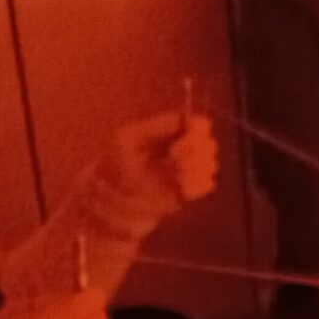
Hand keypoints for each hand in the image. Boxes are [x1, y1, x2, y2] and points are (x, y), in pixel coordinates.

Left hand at [102, 109, 219, 222]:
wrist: (108, 200)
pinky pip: (207, 184)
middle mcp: (182, 151)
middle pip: (209, 144)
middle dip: (193, 150)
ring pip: (210, 165)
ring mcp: (186, 172)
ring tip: (175, 174)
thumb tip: (185, 119)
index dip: (196, 131)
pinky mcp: (187, 192)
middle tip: (172, 158)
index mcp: (169, 134)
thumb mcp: (126, 138)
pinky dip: (196, 185)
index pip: (200, 125)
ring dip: (194, 168)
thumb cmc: (113, 165)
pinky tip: (179, 187)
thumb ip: (156, 125)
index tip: (177, 141)